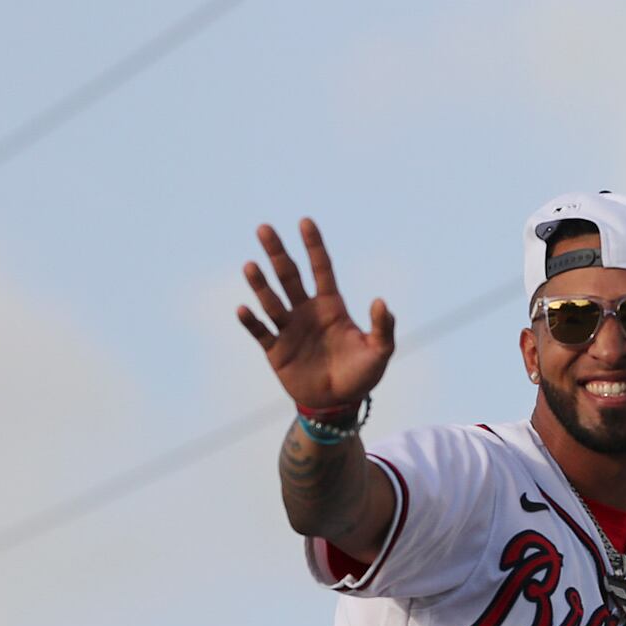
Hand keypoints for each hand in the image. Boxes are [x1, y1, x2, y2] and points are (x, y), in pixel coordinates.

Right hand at [237, 218, 395, 411]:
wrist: (338, 404)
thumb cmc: (361, 375)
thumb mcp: (379, 351)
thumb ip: (382, 327)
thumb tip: (380, 301)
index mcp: (331, 306)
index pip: (321, 269)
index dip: (313, 246)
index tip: (305, 221)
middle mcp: (306, 312)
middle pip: (288, 276)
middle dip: (277, 252)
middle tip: (264, 228)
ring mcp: (289, 329)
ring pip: (271, 301)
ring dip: (260, 284)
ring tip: (250, 266)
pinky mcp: (275, 350)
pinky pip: (261, 332)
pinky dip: (251, 322)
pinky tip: (244, 309)